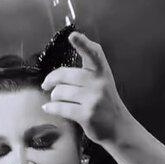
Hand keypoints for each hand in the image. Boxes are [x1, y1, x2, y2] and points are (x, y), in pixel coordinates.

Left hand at [41, 31, 129, 145]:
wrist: (119, 128)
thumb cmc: (106, 103)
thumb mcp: (103, 82)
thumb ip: (89, 68)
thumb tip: (66, 54)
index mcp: (102, 72)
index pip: (93, 53)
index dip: (82, 43)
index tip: (73, 35)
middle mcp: (99, 83)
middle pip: (65, 75)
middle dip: (51, 79)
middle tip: (46, 84)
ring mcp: (93, 99)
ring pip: (61, 92)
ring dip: (54, 96)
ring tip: (56, 99)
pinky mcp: (86, 114)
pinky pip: (61, 107)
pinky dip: (51, 108)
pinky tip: (48, 108)